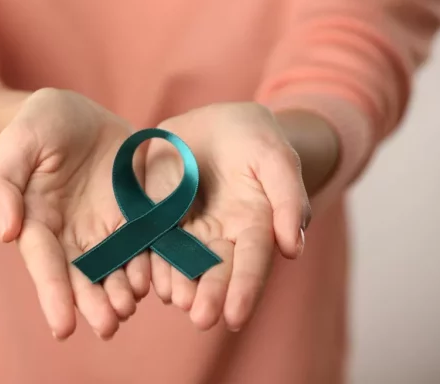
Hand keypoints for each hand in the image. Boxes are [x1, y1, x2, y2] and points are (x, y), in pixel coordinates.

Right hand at [0, 89, 149, 339]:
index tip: (63, 327)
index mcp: (39, 222)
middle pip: (83, 275)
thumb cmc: (40, 125)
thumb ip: (4, 184)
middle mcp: (73, 234)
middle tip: (108, 326)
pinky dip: (151, 262)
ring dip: (122, 291)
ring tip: (129, 308)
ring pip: (115, 267)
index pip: (45, 263)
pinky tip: (158, 278)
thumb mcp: (18, 143)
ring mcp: (106, 226)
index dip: (53, 294)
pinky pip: (146, 242)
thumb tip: (6, 233)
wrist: (79, 115)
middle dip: (93, 302)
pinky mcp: (136, 214)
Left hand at [145, 103, 310, 331]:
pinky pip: (153, 239)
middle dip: (209, 295)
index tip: (236, 316)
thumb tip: (292, 249)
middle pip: (216, 269)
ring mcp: (188, 228)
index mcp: (254, 225)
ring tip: (174, 298)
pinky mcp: (159, 216)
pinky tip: (146, 275)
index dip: (246, 288)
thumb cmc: (255, 138)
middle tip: (201, 318)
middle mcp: (221, 235)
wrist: (218, 122)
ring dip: (178, 282)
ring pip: (182, 260)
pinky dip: (151, 257)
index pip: (252, 261)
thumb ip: (289, 198)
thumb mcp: (277, 158)